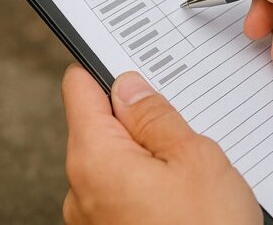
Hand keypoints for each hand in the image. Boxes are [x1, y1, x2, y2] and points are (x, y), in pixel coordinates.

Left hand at [61, 66, 259, 224]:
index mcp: (92, 157)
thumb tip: (130, 87)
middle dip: (138, 124)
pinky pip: (120, 199)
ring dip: (146, 163)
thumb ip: (156, 116)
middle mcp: (79, 189)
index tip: (126, 63)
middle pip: (99, 128)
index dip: (106, 71)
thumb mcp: (195, 160)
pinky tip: (182, 205)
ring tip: (190, 180)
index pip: (78, 86)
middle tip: (182, 132)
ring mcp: (89, 220)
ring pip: (114, 167)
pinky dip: (146, 193)